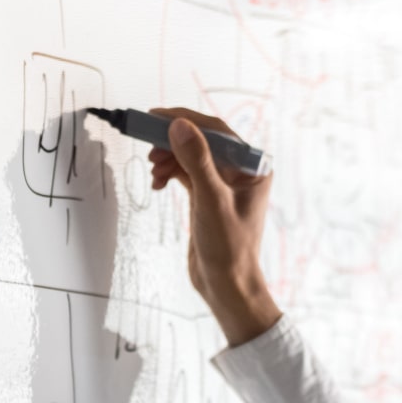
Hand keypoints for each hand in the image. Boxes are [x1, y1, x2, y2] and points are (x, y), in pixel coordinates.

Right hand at [148, 107, 281, 345]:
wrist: (227, 286)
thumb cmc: (229, 248)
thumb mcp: (211, 201)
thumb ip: (197, 161)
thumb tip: (179, 125)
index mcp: (254, 168)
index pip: (218, 131)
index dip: (186, 120)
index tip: (156, 117)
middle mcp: (242, 172)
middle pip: (202, 140)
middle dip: (173, 140)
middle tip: (147, 143)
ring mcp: (224, 184)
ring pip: (191, 155)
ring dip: (169, 157)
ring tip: (153, 170)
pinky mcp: (208, 196)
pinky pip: (186, 172)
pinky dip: (169, 172)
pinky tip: (157, 182)